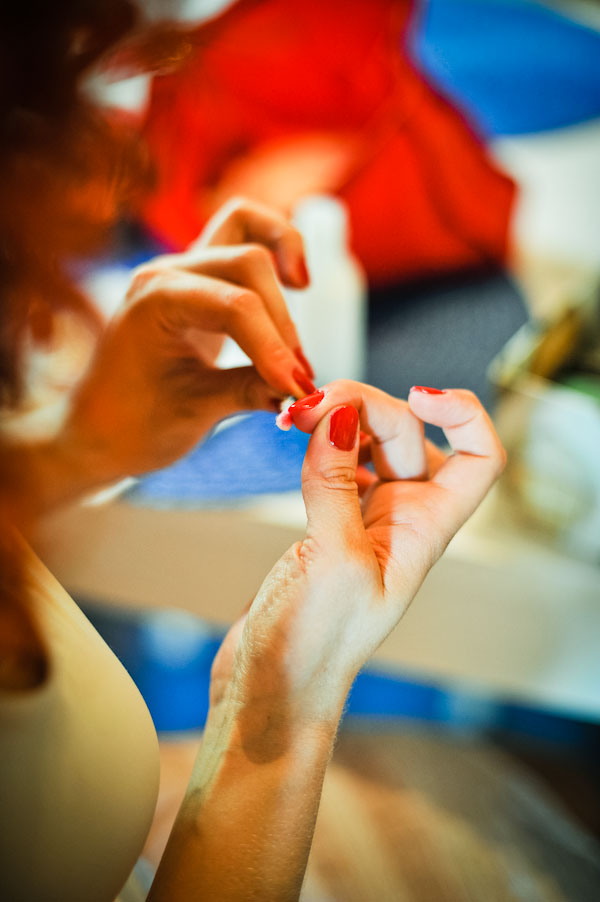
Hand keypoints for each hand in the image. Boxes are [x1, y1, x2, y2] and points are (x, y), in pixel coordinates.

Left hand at [59, 198, 314, 482]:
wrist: (97, 432)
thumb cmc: (133, 424)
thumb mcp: (195, 413)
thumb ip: (251, 391)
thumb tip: (306, 392)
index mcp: (154, 300)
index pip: (235, 305)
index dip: (273, 348)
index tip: (297, 390)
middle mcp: (167, 272)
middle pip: (249, 264)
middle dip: (281, 324)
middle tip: (297, 380)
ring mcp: (182, 269)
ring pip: (246, 230)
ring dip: (281, 276)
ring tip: (298, 322)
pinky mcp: (200, 280)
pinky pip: (240, 234)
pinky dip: (274, 247)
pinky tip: (296, 282)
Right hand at [218, 382, 505, 733]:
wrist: (276, 683)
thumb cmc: (315, 642)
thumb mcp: (333, 558)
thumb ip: (336, 482)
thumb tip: (338, 415)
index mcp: (426, 529)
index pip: (479, 457)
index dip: (462, 415)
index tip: (416, 397)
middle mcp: (405, 519)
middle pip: (408, 434)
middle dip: (364, 407)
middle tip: (308, 407)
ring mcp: (367, 520)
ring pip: (371, 443)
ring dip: (339, 419)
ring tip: (295, 416)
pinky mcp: (331, 523)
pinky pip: (339, 463)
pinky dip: (322, 441)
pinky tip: (297, 439)